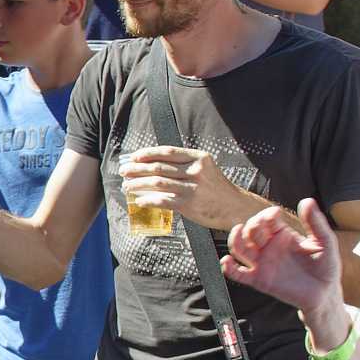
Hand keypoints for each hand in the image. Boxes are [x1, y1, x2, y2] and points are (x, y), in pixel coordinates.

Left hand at [121, 145, 262, 231]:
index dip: (147, 153)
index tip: (133, 157)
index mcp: (198, 158)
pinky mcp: (189, 204)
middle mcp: (195, 171)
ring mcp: (192, 188)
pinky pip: (162, 200)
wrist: (235, 207)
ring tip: (127, 185)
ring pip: (157, 183)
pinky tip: (139, 200)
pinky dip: (148, 200)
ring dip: (138, 184)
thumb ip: (184, 165)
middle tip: (124, 171)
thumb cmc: (217, 188)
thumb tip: (153, 165)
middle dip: (137, 169)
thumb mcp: (204, 169)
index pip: (167, 152)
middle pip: (159, 167)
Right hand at [220, 199, 341, 314]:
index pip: (266, 220)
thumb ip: (316, 222)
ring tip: (238, 231)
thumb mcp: (325, 241)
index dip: (266, 214)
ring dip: (235, 238)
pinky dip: (228, 267)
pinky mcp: (259, 280)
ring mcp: (263, 264)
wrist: (325, 293)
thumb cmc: (326, 267)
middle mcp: (269, 247)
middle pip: (250, 231)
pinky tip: (227, 261)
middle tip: (262, 226)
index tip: (275, 214)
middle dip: (253, 225)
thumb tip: (307, 201)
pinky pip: (237, 274)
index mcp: (282, 235)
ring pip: (239, 248)